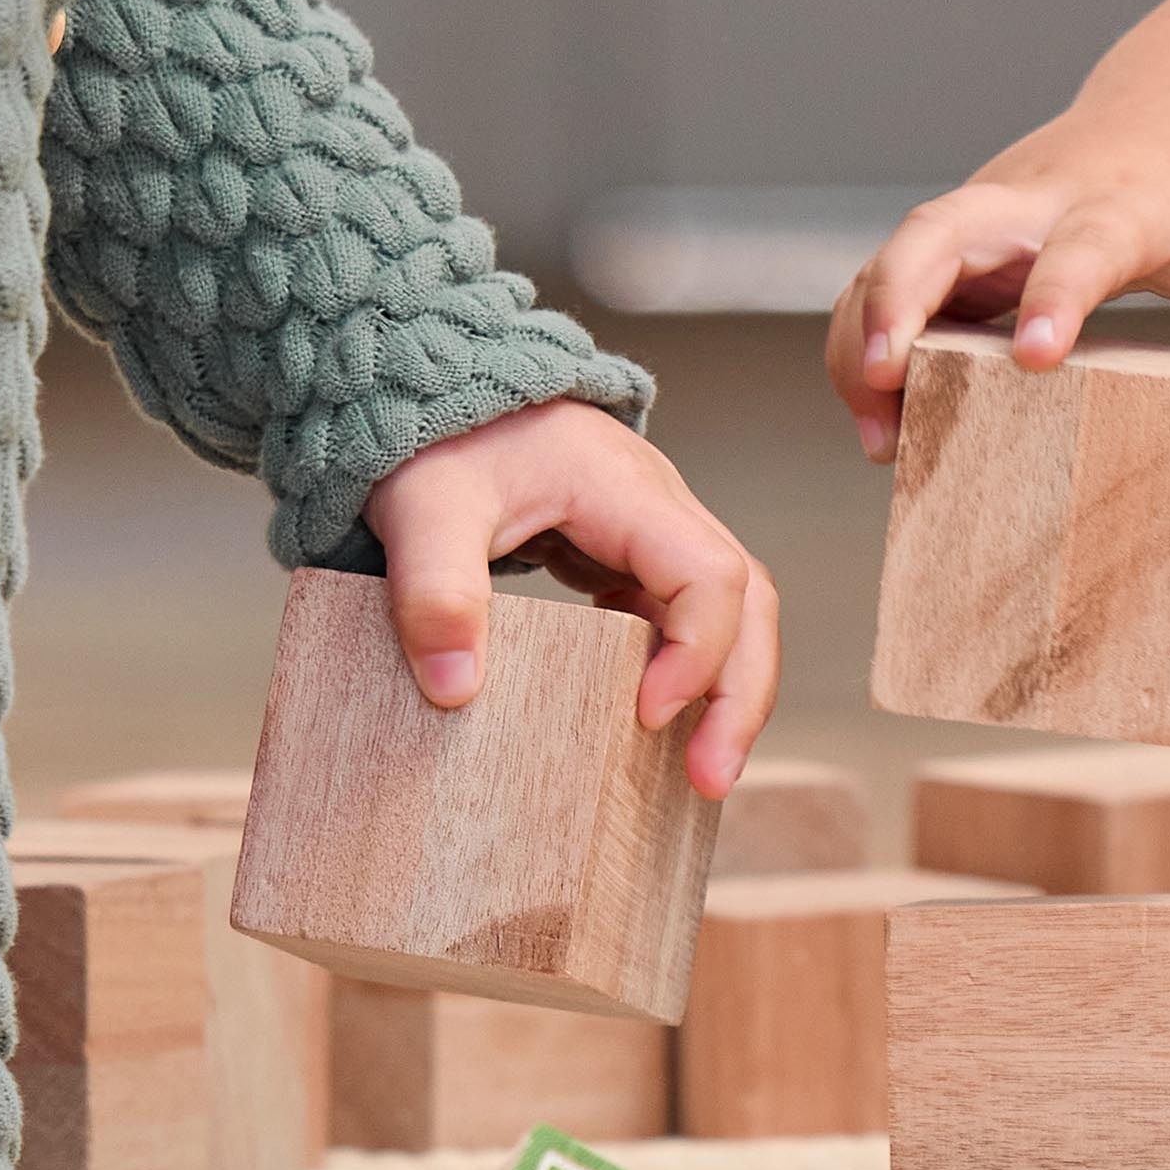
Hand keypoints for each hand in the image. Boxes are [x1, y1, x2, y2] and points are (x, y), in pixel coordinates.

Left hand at [358, 399, 780, 791]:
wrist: (432, 390)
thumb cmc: (437, 438)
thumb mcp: (423, 512)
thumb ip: (436, 592)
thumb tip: (457, 692)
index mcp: (625, 488)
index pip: (709, 573)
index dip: (697, 651)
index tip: (646, 713)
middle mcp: (658, 508)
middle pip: (746, 599)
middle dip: (741, 693)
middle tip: (711, 779)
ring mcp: (650, 532)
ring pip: (730, 610)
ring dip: (726, 689)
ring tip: (701, 771)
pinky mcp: (627, 556)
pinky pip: (684, 616)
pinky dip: (686, 672)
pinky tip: (652, 721)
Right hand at [829, 73, 1169, 453]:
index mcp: (1121, 204)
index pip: (1083, 244)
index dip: (1056, 293)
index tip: (1035, 355)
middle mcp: (1035, 201)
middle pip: (941, 226)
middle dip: (900, 295)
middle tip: (886, 375)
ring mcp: (986, 217)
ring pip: (894, 253)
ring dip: (865, 335)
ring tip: (877, 431)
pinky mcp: (957, 241)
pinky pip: (887, 281)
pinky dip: (866, 342)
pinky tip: (883, 421)